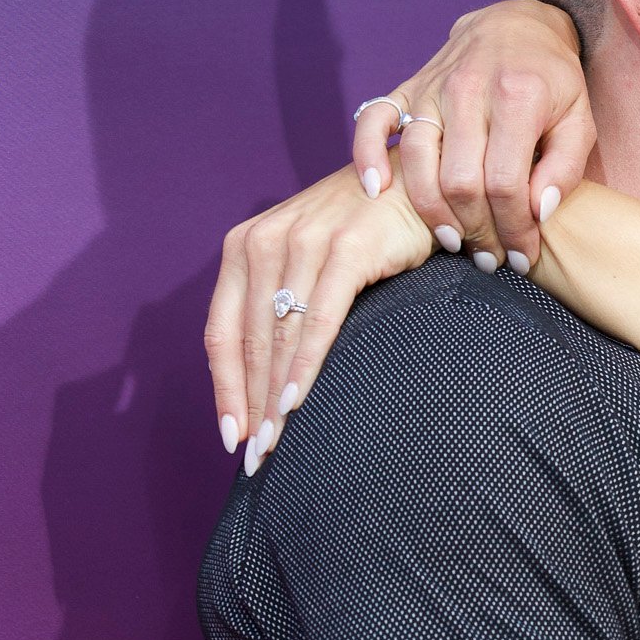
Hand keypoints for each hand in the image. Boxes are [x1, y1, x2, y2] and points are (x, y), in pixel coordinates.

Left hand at [205, 175, 433, 470]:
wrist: (417, 181)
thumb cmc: (365, 232)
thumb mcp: (308, 261)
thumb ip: (282, 303)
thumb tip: (267, 380)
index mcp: (244, 246)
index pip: (221, 331)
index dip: (224, 388)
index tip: (231, 436)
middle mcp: (264, 241)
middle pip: (248, 341)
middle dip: (250, 405)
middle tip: (257, 458)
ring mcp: (304, 241)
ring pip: (279, 336)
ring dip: (275, 397)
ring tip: (277, 444)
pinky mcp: (345, 248)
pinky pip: (318, 320)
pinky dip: (305, 366)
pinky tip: (299, 402)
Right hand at [354, 0, 593, 274]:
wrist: (517, 26)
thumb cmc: (553, 82)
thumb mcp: (580, 119)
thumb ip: (565, 168)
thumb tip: (538, 214)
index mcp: (518, 96)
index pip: (506, 182)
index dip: (513, 229)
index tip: (521, 256)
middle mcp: (468, 90)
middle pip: (460, 181)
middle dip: (476, 231)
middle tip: (490, 257)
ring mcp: (431, 88)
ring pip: (417, 162)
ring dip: (432, 213)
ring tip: (454, 242)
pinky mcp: (405, 88)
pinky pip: (373, 121)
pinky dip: (367, 156)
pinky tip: (376, 190)